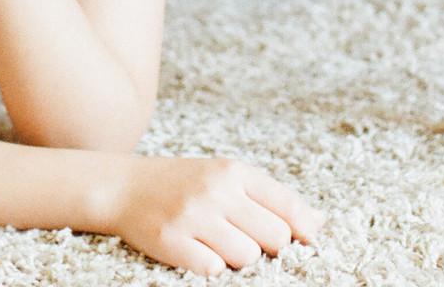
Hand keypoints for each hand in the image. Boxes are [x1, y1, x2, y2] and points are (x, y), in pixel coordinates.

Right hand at [103, 155, 323, 275]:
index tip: (308, 243)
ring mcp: (193, 216)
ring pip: (247, 258)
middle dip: (268, 247)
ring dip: (238, 259)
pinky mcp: (172, 242)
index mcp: (234, 172)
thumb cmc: (184, 184)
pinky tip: (199, 252)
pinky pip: (213, 270)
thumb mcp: (227, 177)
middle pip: (275, 238)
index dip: (304, 230)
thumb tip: (320, 224)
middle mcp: (215, 191)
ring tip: (218, 244)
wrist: (123, 187)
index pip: (288, 206)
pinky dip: (211, 267)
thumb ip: (271, 197)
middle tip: (247, 239)